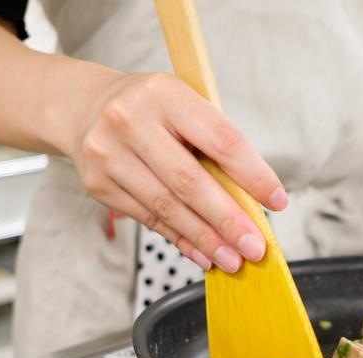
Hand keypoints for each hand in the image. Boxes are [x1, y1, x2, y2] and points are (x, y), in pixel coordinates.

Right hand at [65, 72, 286, 272]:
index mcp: (165, 94)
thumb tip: (250, 203)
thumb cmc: (150, 110)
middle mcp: (131, 120)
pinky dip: (180, 239)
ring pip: (167, 206)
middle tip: (255, 247)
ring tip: (232, 259)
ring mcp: (109, 153)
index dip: (254, 175)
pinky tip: (202, 253)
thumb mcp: (184, 107)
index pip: (221, 140)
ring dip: (205, 239)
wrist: (85, 107)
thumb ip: (214, 146)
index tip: (277, 201)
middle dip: (228, 220)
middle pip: (190, 181)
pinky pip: (148, 218)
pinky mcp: (98, 183)